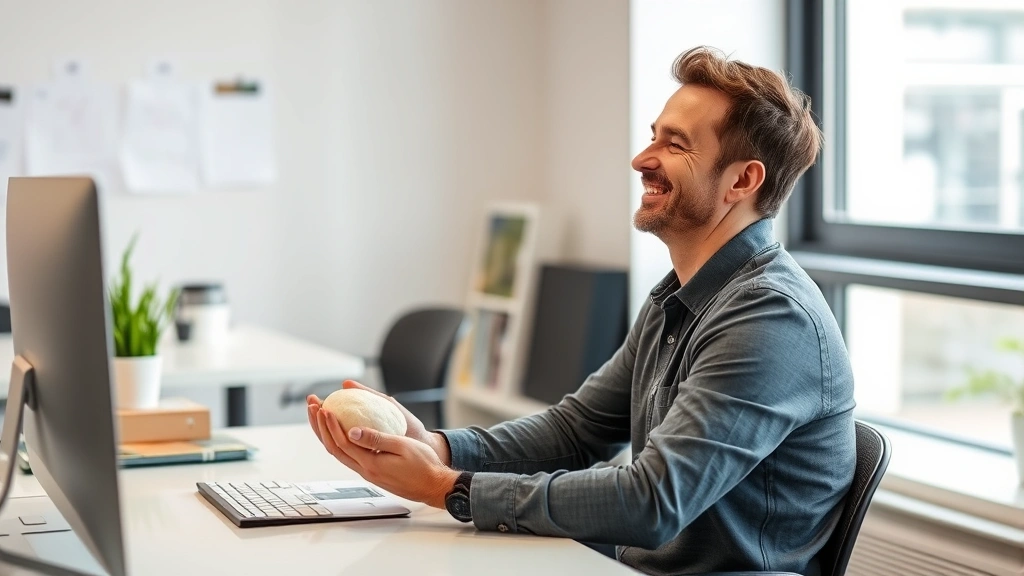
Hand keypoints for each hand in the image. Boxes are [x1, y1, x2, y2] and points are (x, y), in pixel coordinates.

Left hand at [306, 380, 449, 464]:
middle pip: (334, 448)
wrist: (433, 486)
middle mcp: (365, 471)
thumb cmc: (424, 465)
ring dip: (327, 434)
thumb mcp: (403, 446)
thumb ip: (377, 438)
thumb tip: (352, 431)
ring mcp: (368, 473)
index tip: (324, 408)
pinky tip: (341, 431)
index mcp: (371, 464)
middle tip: (314, 406)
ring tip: (321, 416)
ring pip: (340, 453)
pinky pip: (350, 455)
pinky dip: (340, 441)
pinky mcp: (373, 472)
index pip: (343, 443)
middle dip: (320, 426)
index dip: (330, 425)